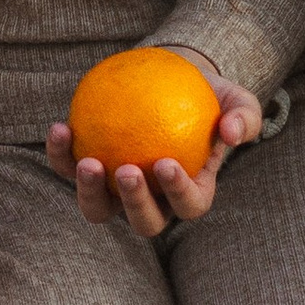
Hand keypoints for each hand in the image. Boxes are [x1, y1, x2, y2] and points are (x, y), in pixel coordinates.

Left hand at [47, 78, 264, 231]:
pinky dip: (61, 153)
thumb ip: (243, 117)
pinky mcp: (87, 169)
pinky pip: (69, 167)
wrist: (172, 82)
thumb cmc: (210, 97)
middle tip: (126, 170)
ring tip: (87, 161)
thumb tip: (232, 132)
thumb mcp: (237, 102)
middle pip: (143, 221)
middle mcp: (153, 201)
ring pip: (99, 209)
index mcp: (191, 193)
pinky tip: (61, 127)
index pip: (189, 204)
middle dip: (133, 204)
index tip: (166, 163)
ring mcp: (116, 190)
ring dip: (89, 193)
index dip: (178, 193)